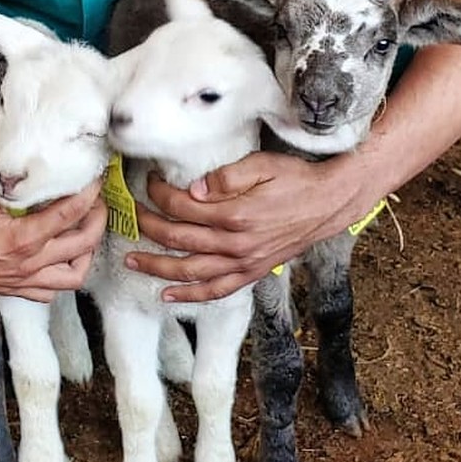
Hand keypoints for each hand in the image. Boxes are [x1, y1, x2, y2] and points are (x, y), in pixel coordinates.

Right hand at [0, 178, 107, 301]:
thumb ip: (11, 185)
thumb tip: (32, 170)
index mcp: (20, 238)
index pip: (69, 214)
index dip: (88, 193)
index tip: (95, 178)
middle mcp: (27, 263)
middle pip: (83, 243)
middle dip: (98, 218)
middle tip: (96, 200)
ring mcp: (24, 280)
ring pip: (75, 274)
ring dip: (88, 251)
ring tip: (86, 229)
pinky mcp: (16, 290)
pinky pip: (53, 290)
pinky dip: (66, 272)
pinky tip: (62, 255)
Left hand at [129, 151, 362, 302]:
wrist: (329, 202)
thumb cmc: (295, 179)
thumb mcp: (261, 165)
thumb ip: (225, 177)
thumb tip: (193, 188)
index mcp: (235, 213)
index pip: (182, 206)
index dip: (160, 193)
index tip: (149, 183)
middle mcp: (235, 243)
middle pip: (179, 238)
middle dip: (149, 225)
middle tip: (131, 214)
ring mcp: (243, 262)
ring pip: (190, 271)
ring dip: (157, 267)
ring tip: (132, 260)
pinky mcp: (252, 272)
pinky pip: (216, 291)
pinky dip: (190, 296)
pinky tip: (168, 295)